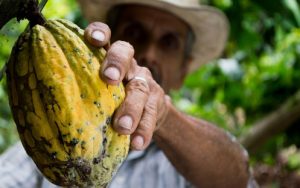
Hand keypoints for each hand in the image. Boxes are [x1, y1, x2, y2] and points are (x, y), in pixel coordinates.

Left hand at [84, 22, 169, 149]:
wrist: (148, 112)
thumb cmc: (111, 102)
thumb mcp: (98, 92)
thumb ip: (84, 92)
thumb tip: (52, 113)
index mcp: (109, 59)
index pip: (106, 36)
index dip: (100, 32)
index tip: (93, 39)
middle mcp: (129, 65)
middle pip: (125, 53)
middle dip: (117, 64)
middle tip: (109, 79)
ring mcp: (145, 82)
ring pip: (140, 88)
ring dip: (131, 108)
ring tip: (122, 128)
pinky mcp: (157, 101)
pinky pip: (152, 114)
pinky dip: (144, 129)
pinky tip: (137, 143)